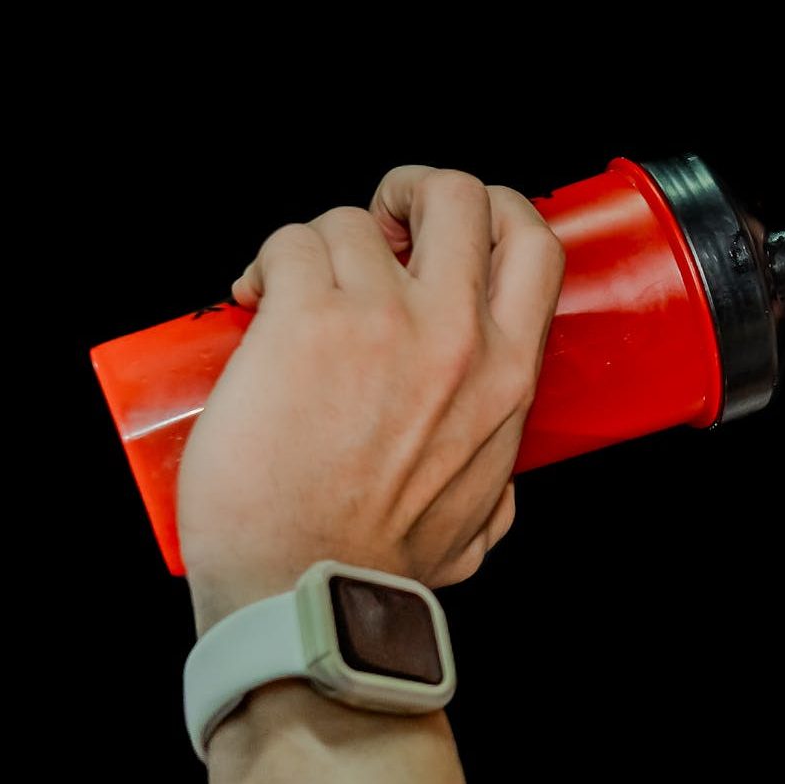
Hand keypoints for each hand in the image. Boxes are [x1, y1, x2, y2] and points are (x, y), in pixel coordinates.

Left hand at [177, 165, 565, 635]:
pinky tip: (250, 302)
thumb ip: (498, 490)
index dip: (492, 213)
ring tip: (287, 295)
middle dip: (413, 191)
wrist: (306, 592)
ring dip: (316, 249)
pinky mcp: (303, 323)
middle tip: (377, 226)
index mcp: (509, 375)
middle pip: (459, 194)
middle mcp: (458, 335)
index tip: (448, 235)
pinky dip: (265, 264)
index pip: (534, 243)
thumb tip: (498, 490)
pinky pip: (288, 245)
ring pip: (352, 221)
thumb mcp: (482, 520)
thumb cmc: (381, 567)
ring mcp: (381, 321)